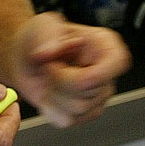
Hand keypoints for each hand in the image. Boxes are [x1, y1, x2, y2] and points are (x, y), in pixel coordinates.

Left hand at [9, 11, 129, 126]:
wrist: (27, 56)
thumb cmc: (42, 37)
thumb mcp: (43, 25)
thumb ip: (48, 35)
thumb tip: (49, 52)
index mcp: (106, 45)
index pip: (117, 64)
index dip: (93, 73)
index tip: (66, 66)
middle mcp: (107, 73)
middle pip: (90, 91)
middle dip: (59, 80)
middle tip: (50, 65)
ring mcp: (98, 97)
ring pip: (78, 109)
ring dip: (53, 94)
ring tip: (50, 78)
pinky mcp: (84, 114)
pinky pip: (66, 120)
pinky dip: (49, 108)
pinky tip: (49, 93)